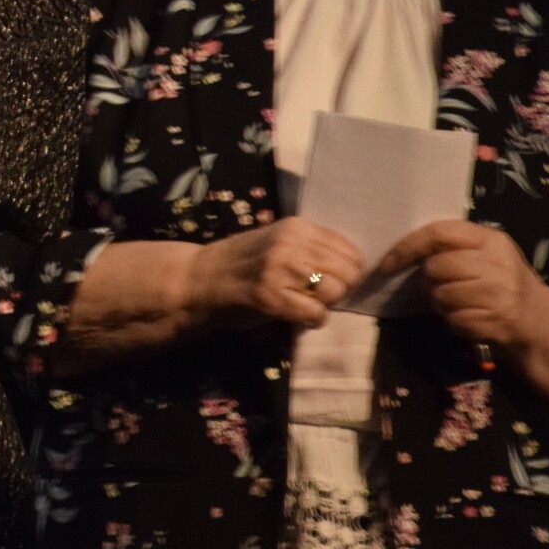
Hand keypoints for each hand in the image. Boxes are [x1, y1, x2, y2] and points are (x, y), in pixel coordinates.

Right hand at [184, 220, 366, 330]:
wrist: (197, 280)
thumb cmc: (240, 264)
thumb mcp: (277, 242)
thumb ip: (310, 248)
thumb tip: (352, 267)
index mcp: (296, 226)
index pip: (351, 252)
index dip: (344, 271)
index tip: (324, 280)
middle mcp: (291, 243)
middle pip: (349, 273)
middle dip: (338, 289)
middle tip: (313, 296)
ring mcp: (279, 268)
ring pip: (336, 292)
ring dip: (324, 305)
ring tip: (301, 304)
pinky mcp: (270, 296)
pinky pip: (317, 314)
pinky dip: (311, 321)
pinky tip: (294, 316)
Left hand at [379, 222, 543, 353]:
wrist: (540, 320)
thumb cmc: (502, 282)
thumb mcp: (486, 255)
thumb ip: (453, 247)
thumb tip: (401, 253)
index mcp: (491, 239)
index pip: (439, 232)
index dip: (408, 247)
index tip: (387, 263)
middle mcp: (497, 262)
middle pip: (436, 267)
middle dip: (428, 281)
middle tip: (439, 287)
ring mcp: (499, 292)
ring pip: (441, 295)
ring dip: (440, 303)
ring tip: (458, 303)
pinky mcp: (496, 319)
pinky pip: (453, 319)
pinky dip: (454, 322)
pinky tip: (470, 318)